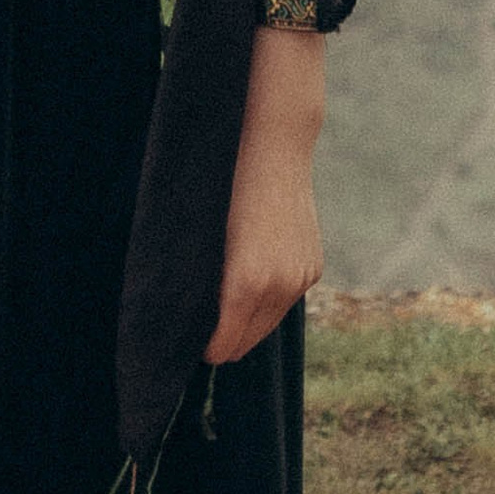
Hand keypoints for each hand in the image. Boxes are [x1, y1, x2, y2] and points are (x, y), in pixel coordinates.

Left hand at [206, 27, 325, 364]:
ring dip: (244, 319)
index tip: (181, 334)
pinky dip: (265, 299)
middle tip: (196, 317)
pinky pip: (283, 302)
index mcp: (247, 282)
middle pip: (245, 343)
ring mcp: (301, 278)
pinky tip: (249, 274)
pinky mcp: (313, 267)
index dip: (199, 344)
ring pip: (266, 326)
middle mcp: (280, 287)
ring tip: (220, 295)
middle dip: (220, 337)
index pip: (221, 345)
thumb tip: (182, 318)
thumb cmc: (220, 186)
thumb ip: (196, 284)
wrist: (272, 147)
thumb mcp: (198, 237)